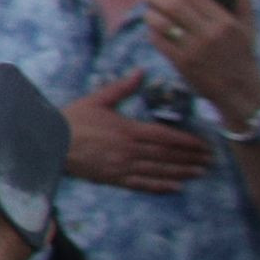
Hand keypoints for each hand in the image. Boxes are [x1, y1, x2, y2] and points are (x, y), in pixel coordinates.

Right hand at [64, 75, 212, 192]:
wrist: (49, 143)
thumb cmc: (72, 119)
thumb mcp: (97, 100)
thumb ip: (122, 87)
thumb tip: (141, 71)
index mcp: (127, 129)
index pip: (165, 136)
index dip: (187, 141)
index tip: (204, 144)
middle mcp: (129, 150)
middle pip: (167, 155)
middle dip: (190, 158)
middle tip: (210, 160)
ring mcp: (122, 166)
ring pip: (159, 171)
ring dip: (182, 172)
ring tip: (200, 173)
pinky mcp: (114, 179)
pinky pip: (142, 185)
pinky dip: (161, 186)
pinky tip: (176, 187)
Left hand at [139, 0, 259, 130]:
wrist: (241, 94)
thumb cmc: (243, 57)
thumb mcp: (249, 29)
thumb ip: (244, 1)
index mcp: (226, 22)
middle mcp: (210, 34)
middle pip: (174, 6)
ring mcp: (196, 50)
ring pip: (163, 23)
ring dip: (150, 13)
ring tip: (148, 10)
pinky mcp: (183, 65)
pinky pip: (159, 42)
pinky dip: (151, 32)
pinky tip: (152, 29)